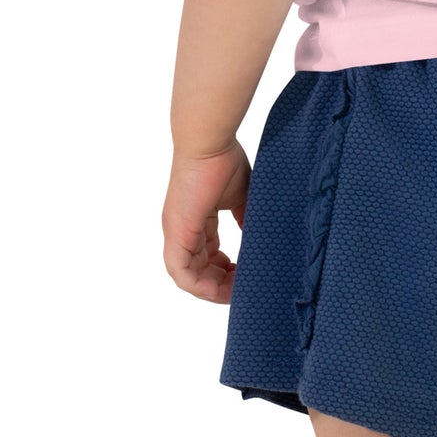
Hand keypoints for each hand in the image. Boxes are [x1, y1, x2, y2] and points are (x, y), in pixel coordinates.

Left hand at [162, 142, 251, 302]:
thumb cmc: (223, 159)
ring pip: (188, 276)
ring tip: (235, 294)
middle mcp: (182, 230)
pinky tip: (220, 291)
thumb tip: (259, 237)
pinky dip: (200, 286)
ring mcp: (177, 233)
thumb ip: (246, 218)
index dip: (225, 269)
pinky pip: (182, 273)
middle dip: (221, 283)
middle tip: (244, 289)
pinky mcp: (177, 233)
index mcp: (195, 220)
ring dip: (212, 288)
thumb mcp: (240, 195)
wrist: (209, 142)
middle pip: (198, 269)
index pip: (207, 254)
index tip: (245, 274)